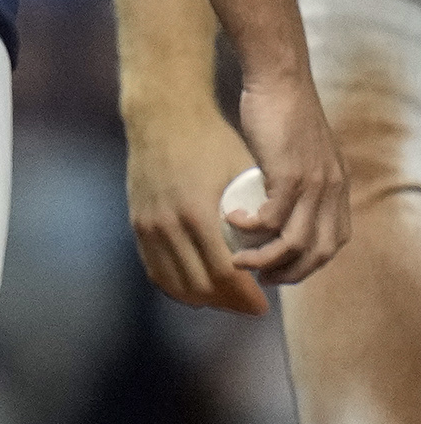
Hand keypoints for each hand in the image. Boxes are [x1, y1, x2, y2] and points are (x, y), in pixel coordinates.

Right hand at [121, 97, 264, 315]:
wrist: (162, 116)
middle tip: (250, 307)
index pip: (225, 274)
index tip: (263, 305)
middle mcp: (168, 225)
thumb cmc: (212, 139)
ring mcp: (148, 226)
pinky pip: (156, 270)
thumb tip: (285, 246)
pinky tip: (195, 289)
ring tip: (225, 301)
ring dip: (202, 298)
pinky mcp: (137, 224)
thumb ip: (257, 212)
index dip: (246, 295)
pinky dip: (176, 286)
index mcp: (198, 214)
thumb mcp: (241, 173)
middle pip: (199, 286)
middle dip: (228, 303)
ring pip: (175, 283)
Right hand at [226, 64, 349, 291]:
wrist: (280, 81)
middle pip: (318, 251)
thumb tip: (282, 200)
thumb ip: (301, 176)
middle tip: (257, 276)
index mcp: (337, 187)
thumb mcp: (303, 150)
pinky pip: (271, 219)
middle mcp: (332, 190)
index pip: (333, 242)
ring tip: (237, 258)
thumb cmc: (283, 110)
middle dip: (287, 273)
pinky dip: (249, 227)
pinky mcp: (290, 176)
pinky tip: (229, 217)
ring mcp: (314, 185)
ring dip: (264, 259)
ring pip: (294, 242)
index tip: (278, 268)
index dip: (307, 264)